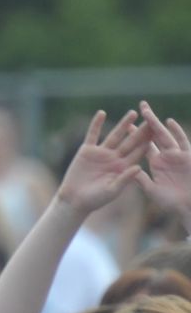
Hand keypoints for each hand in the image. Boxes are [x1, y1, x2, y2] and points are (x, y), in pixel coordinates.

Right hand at [56, 109, 147, 215]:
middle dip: (140, 131)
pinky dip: (96, 124)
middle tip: (151, 119)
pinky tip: (101, 113)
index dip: (148, 142)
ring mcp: (101, 153)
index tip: (158, 132)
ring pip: (115, 135)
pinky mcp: (87, 151)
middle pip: (130, 141)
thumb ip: (125, 179)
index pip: (138, 152)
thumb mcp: (112, 191)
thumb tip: (139, 167)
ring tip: (133, 113)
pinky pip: (92, 135)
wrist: (74, 200)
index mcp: (123, 168)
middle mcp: (115, 158)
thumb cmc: (95, 199)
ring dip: (123, 124)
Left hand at [137, 101, 190, 220]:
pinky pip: (181, 142)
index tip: (127, 125)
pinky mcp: (187, 156)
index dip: (136, 135)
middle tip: (139, 107)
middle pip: (154, 136)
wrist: (190, 205)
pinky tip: (168, 122)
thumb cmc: (171, 202)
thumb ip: (140, 180)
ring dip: (156, 123)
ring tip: (147, 111)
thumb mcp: (152, 190)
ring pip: (165, 136)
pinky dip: (176, 132)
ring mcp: (177, 155)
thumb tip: (127, 170)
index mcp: (156, 163)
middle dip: (147, 122)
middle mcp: (166, 156)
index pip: (143, 146)